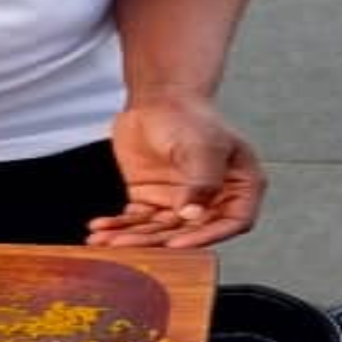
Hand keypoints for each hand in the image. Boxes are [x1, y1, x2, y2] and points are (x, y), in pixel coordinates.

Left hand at [88, 92, 265, 248]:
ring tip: (104, 241)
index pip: (232, 222)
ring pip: (159, 231)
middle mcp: (212, 200)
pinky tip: (101, 229)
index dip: (206, 237)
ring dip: (131, 238)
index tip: (177, 243)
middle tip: (126, 245)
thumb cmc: (189, 114)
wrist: (157, 96)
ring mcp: (182, 202)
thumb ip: (202, 180)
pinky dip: (119, 226)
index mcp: (240, 186)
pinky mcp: (154, 201)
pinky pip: (138, 221)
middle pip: (188, 232)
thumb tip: (192, 214)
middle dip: (154, 242)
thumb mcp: (201, 145)